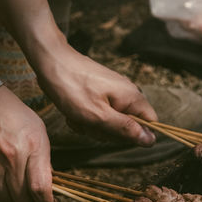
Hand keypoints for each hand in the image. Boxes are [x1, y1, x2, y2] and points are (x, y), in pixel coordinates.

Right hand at [0, 85, 54, 201]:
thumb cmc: (11, 113)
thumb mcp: (37, 129)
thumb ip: (43, 159)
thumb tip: (47, 184)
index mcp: (30, 147)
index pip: (40, 189)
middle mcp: (10, 159)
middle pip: (22, 200)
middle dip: (30, 200)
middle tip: (31, 192)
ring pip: (5, 200)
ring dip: (13, 198)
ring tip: (16, 186)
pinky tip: (1, 176)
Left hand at [36, 45, 157, 146]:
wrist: (51, 61)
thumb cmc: (72, 88)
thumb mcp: (98, 116)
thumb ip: (125, 129)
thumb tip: (151, 140)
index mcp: (132, 97)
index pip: (151, 122)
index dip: (136, 134)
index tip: (114, 133)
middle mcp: (127, 93)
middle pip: (129, 125)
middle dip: (107, 131)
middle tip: (89, 123)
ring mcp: (113, 92)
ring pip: (111, 121)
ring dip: (93, 125)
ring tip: (78, 116)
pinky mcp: (100, 92)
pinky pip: (100, 113)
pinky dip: (86, 117)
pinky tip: (73, 112)